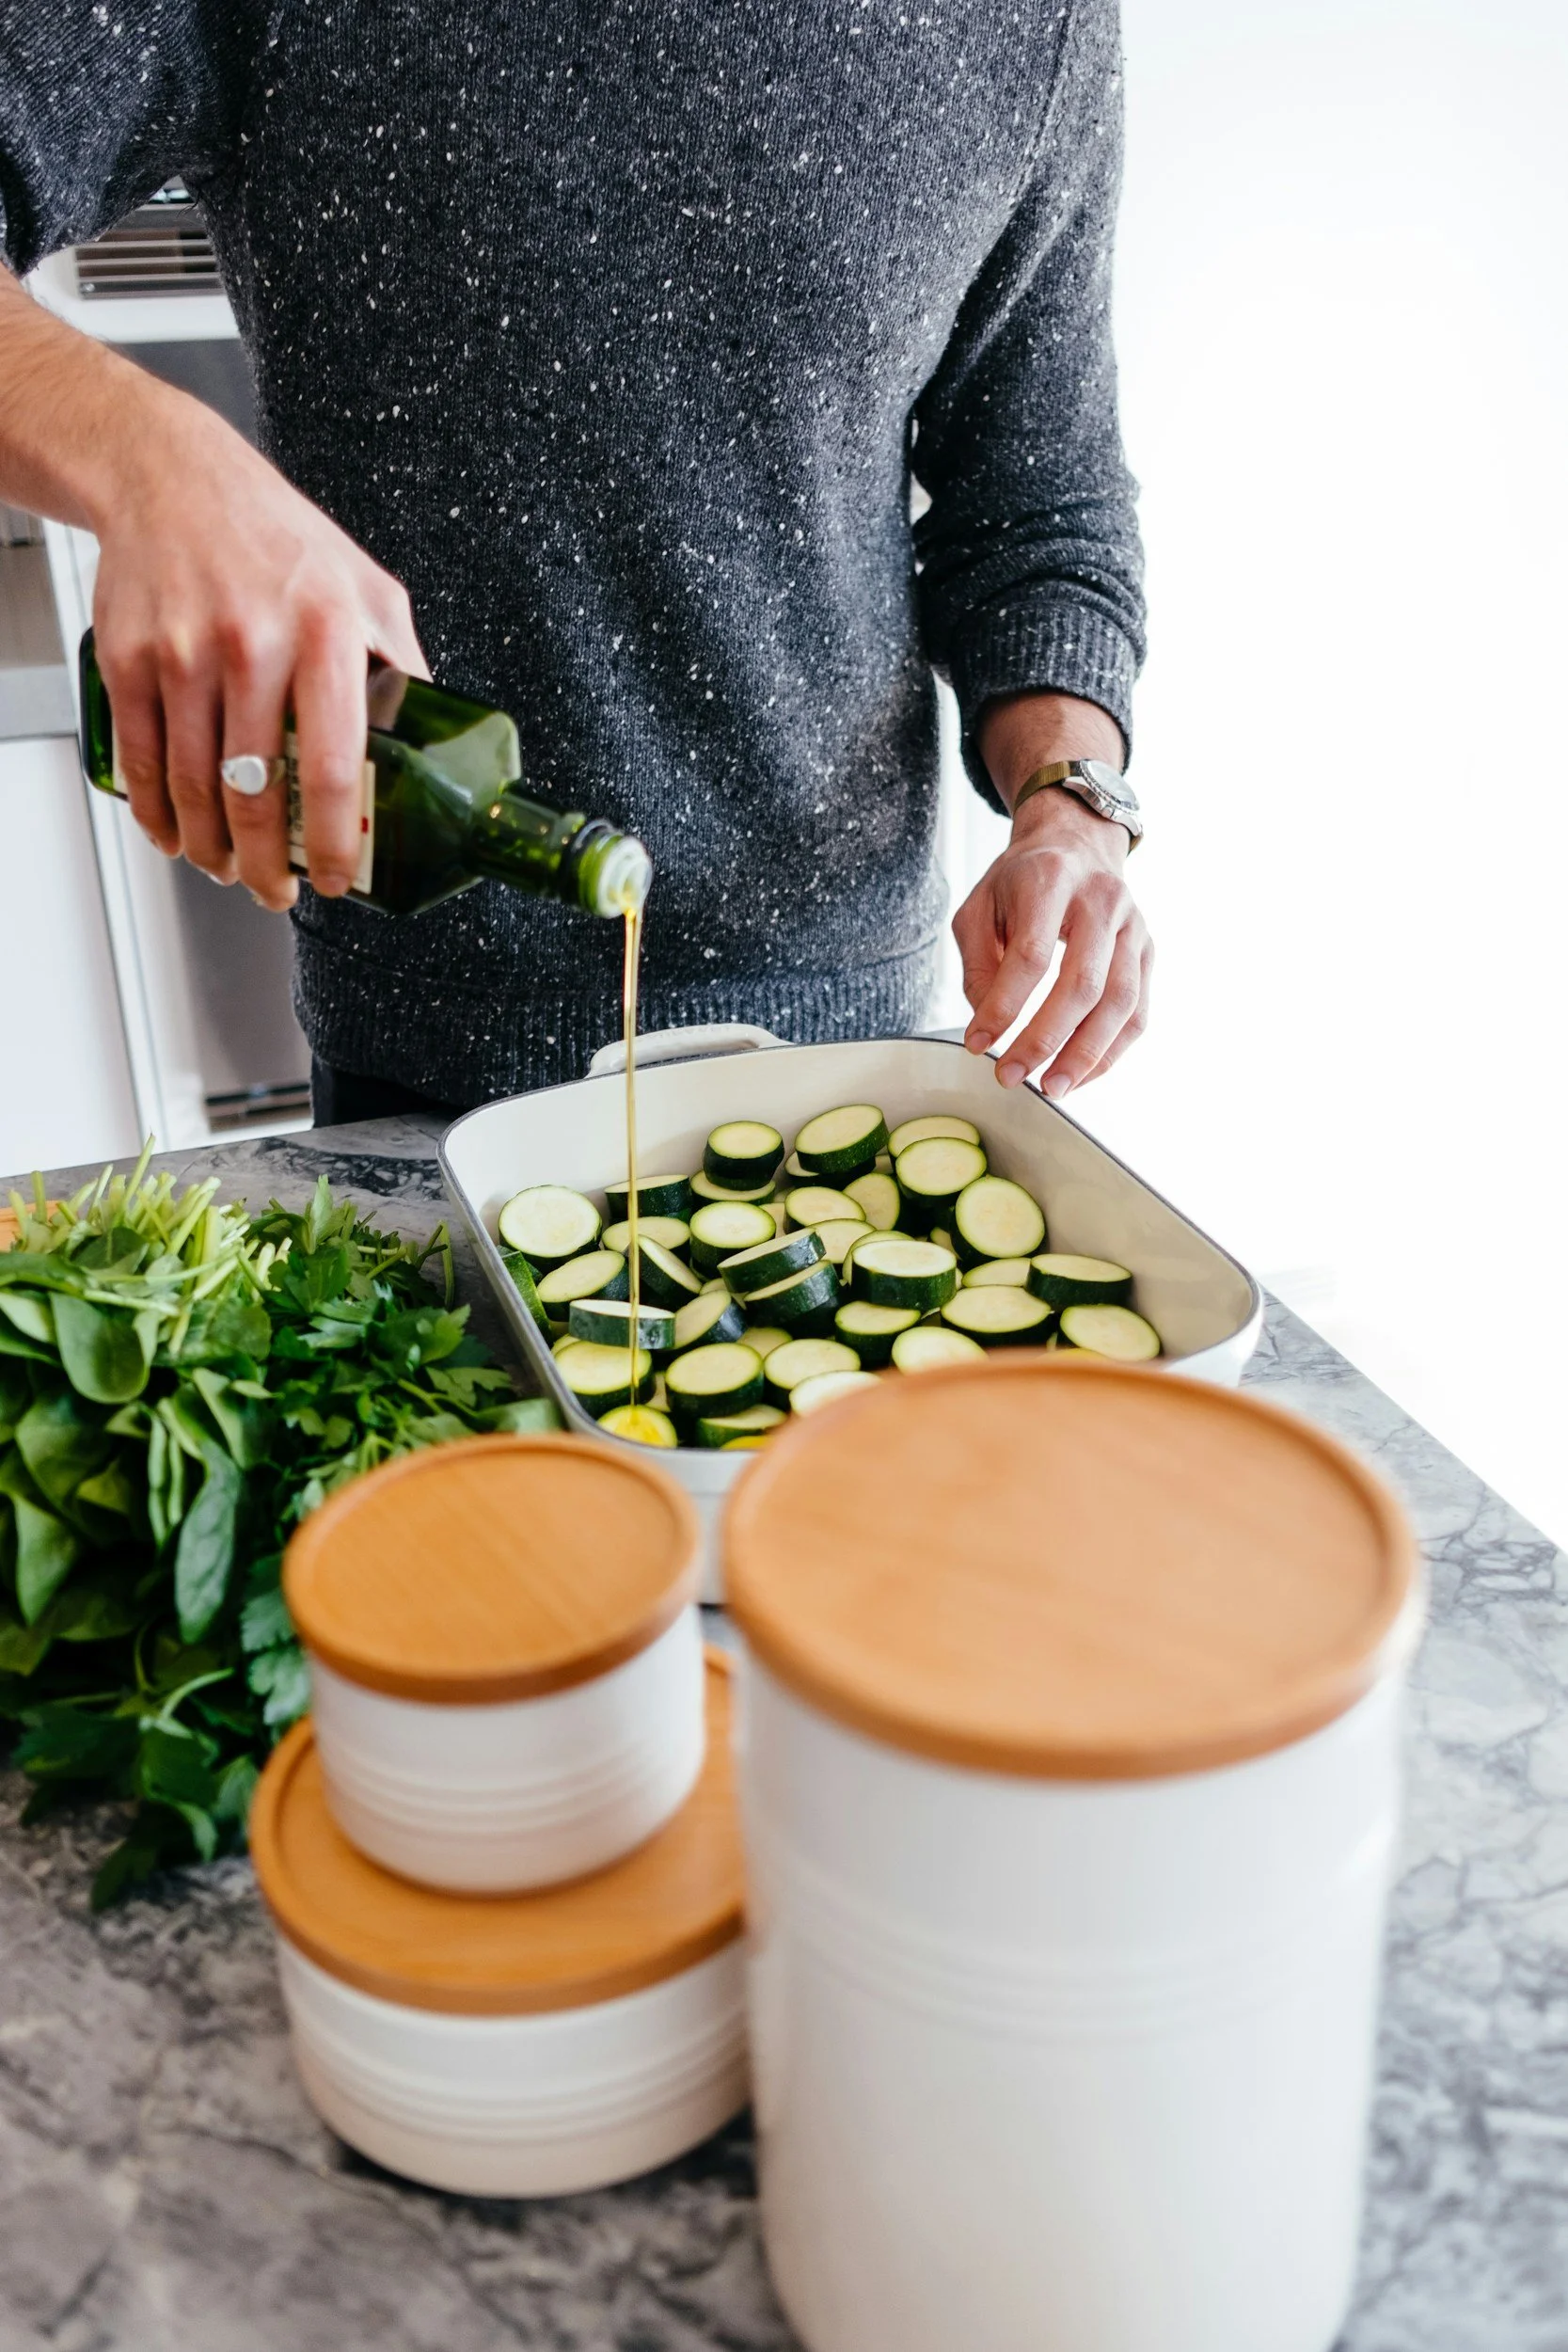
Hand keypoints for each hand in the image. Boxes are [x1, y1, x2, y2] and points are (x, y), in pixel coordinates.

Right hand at [92, 396, 426, 909]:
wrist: (171, 476)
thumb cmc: (277, 537)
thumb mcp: (368, 587)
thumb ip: (403, 665)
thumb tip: (436, 743)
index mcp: (327, 630)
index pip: (335, 764)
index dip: (337, 840)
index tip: (341, 877)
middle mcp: (253, 642)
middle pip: (256, 793)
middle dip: (267, 865)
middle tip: (277, 891)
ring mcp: (184, 652)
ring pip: (194, 788)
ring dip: (211, 847)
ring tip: (229, 868)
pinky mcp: (129, 656)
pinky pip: (141, 757)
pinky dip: (155, 812)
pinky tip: (173, 832)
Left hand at [954, 695, 1152, 1094]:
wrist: (1077, 845)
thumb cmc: (1020, 883)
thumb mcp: (979, 908)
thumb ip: (978, 964)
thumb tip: (988, 1024)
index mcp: (1051, 880)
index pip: (1031, 954)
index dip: (1003, 1006)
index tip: (976, 1043)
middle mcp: (1102, 900)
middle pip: (1081, 982)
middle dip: (1045, 1039)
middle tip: (1012, 1076)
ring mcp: (1133, 927)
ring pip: (1119, 1002)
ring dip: (1085, 1054)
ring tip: (1052, 1087)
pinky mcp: (1148, 951)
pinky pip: (1137, 1012)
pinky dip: (1111, 1051)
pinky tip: (1081, 1074)